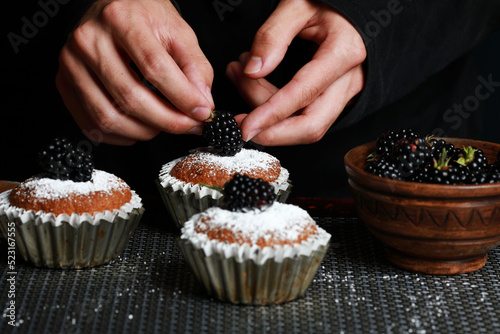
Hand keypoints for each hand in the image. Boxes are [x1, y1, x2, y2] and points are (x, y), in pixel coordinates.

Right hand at [56, 0, 213, 144]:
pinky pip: (91, 124)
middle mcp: (90, 39)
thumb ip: (196, 67)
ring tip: (164, 125)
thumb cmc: (143, 18)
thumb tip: (202, 104)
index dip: (182, 97)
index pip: (154, 67)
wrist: (109, 7)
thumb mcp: (178, 31)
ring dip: (144, 132)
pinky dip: (120, 136)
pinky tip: (139, 128)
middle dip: (168, 121)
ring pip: (109, 117)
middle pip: (130, 98)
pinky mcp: (64, 82)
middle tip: (189, 126)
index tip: (203, 112)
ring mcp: (71, 63)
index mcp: (121, 19)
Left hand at [226, 0, 365, 145]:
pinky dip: (276, 107)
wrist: (351, 8)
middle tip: (240, 122)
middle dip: (272, 131)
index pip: (304, 95)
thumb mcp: (297, 4)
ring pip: (306, 123)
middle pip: (311, 125)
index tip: (245, 126)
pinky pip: (304, 113)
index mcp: (343, 53)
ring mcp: (344, 91)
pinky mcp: (334, 96)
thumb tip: (253, 70)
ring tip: (239, 75)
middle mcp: (349, 79)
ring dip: (269, 113)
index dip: (271, 115)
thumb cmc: (328, 1)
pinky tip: (253, 83)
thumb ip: (273, 35)